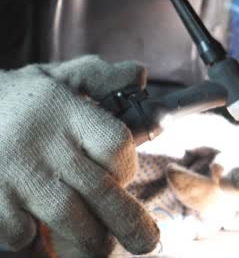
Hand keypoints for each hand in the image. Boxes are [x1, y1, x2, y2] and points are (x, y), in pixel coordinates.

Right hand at [0, 56, 158, 255]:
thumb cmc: (17, 99)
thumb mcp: (56, 77)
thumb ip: (98, 76)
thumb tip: (139, 75)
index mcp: (67, 111)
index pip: (114, 144)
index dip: (126, 166)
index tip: (123, 178)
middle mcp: (45, 143)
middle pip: (99, 189)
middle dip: (127, 222)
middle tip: (145, 243)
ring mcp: (16, 172)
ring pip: (66, 215)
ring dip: (88, 239)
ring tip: (100, 250)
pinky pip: (21, 231)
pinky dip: (34, 241)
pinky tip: (42, 240)